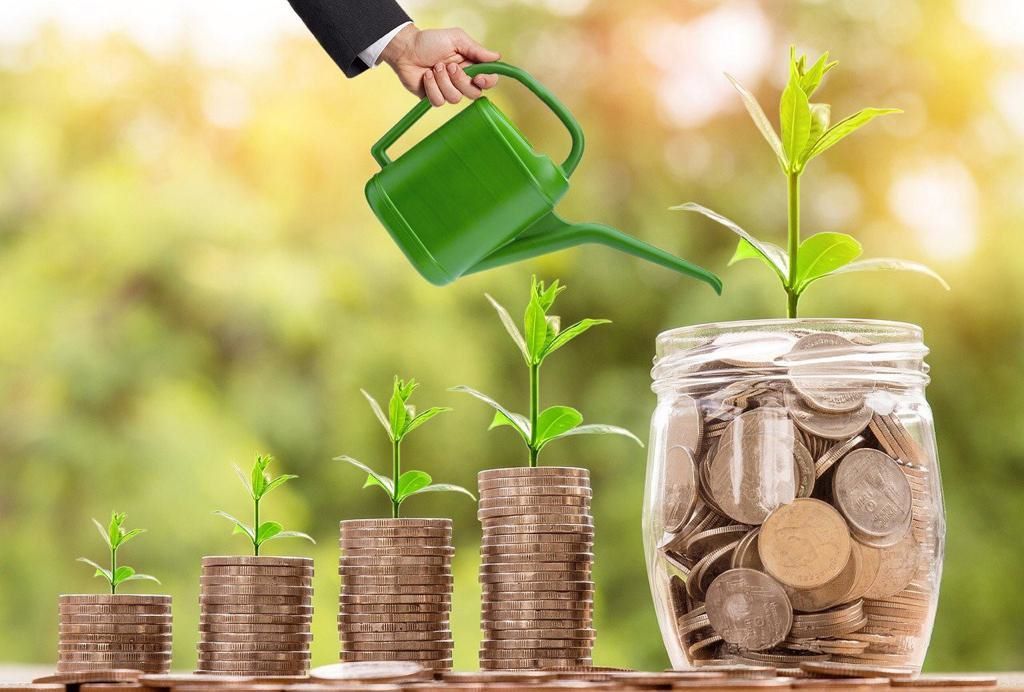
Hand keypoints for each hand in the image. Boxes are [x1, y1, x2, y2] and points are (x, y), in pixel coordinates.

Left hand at [380, 25, 499, 106]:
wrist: (406, 49)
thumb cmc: (430, 41)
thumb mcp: (456, 39)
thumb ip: (476, 49)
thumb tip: (497, 56)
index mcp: (470, 66)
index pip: (488, 81)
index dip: (487, 82)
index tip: (478, 77)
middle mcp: (462, 80)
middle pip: (473, 93)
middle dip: (460, 80)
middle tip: (448, 66)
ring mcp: (448, 90)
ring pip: (455, 99)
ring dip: (443, 81)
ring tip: (434, 68)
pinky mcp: (434, 98)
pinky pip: (439, 101)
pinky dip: (431, 87)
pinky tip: (426, 76)